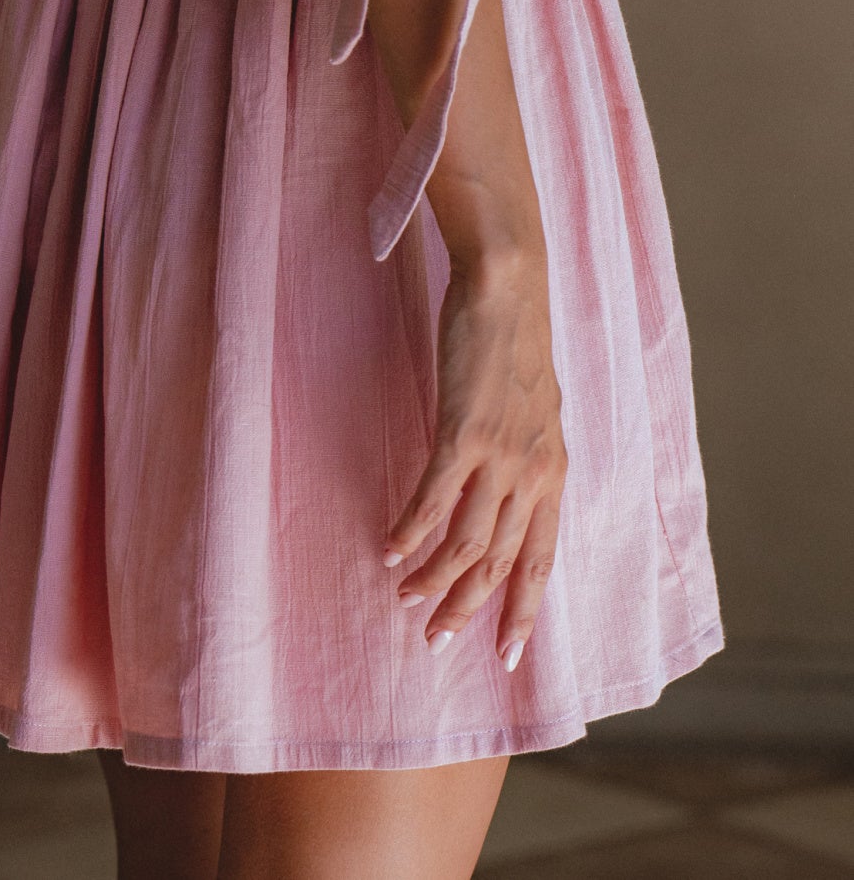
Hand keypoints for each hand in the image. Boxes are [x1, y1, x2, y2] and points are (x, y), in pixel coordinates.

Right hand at [384, 251, 566, 672]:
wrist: (508, 287)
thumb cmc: (515, 342)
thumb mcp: (534, 411)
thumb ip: (525, 456)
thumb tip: (505, 493)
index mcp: (553, 471)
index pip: (540, 560)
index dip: (522, 611)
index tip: (506, 655)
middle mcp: (532, 472)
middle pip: (498, 562)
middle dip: (467, 608)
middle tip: (435, 638)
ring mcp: (498, 455)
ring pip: (465, 542)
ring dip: (431, 577)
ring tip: (405, 597)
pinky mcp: (461, 432)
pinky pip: (432, 499)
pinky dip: (410, 531)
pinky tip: (389, 547)